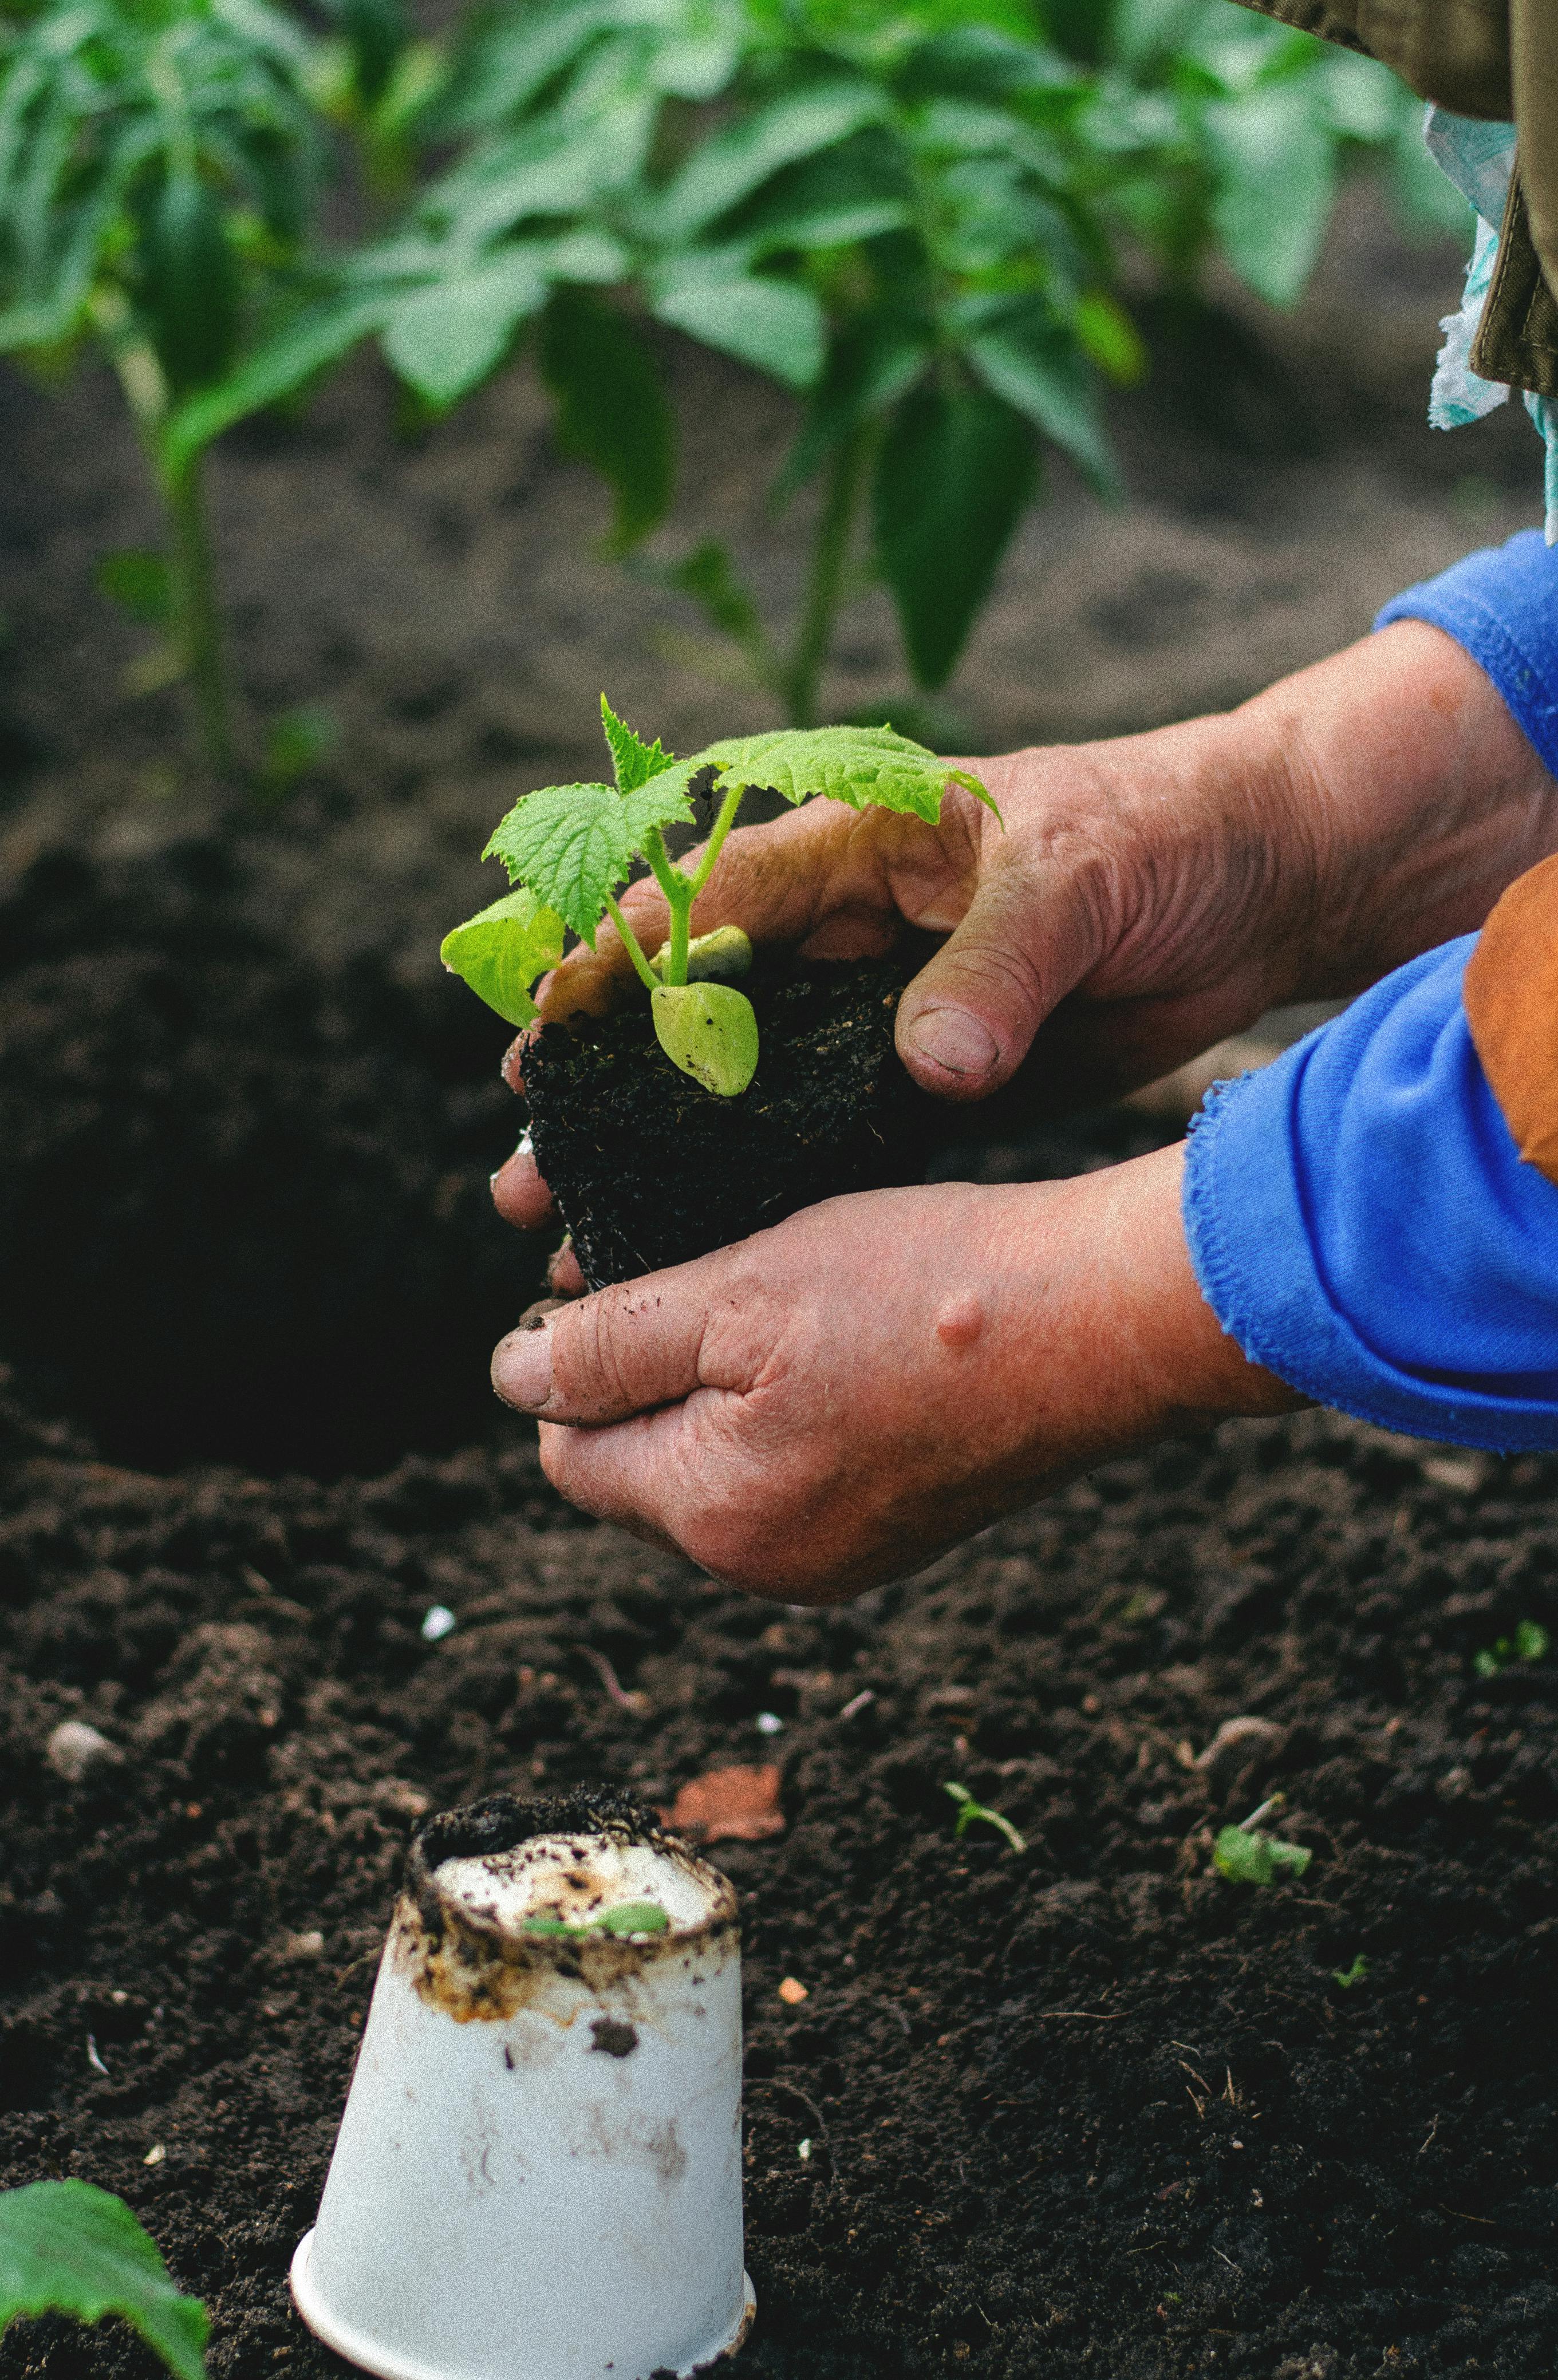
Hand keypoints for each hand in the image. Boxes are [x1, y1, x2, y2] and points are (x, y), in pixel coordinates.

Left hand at [490, 1145, 1297, 1598]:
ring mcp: (846, 1556)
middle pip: (643, 1467)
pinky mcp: (904, 1526)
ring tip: (794, 1294)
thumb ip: (610, 1344)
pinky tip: (853, 1335)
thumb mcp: (734, 1291)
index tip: (633, 1276)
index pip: (571, 1451)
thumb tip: (510, 1380)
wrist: (1105, 1322)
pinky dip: (802, 1402)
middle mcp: (772, 1566)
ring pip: (723, 1463)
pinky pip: (802, 1468)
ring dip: (731, 1382)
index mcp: (715, 1518)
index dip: (577, 1357)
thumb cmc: (924, 1292)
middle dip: (656, 1373)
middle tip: (718, 1272)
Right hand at [494, 621, 1554, 1237]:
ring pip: (741, 1090)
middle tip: (528, 1169)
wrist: (1265, 883)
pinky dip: (762, 1193)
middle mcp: (847, 929)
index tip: (545, 1034)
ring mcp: (881, 1011)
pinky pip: (824, 1139)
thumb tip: (933, 1067)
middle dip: (605, 1089)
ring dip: (664, 1158)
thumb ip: (997, 968)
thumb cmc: (1164, 833)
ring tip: (576, 1236)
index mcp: (856, 844)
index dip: (615, 966)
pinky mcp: (928, 1081)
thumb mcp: (1079, 877)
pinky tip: (699, 1251)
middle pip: (692, 1011)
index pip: (704, 898)